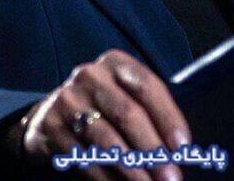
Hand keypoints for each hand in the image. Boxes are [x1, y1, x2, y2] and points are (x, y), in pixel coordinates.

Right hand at [17, 49, 190, 180]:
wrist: (54, 113)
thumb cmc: (107, 107)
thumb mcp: (127, 97)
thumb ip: (153, 115)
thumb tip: (179, 153)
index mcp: (114, 63)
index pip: (146, 86)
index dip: (168, 118)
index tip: (183, 148)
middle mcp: (89, 76)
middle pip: (128, 113)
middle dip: (153, 150)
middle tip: (171, 177)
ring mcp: (67, 99)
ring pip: (106, 138)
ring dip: (133, 169)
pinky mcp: (51, 124)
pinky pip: (85, 156)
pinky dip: (108, 177)